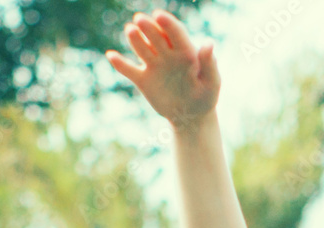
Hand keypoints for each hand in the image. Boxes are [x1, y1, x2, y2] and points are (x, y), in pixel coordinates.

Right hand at [106, 10, 219, 129]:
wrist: (191, 117)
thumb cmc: (205, 98)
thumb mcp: (212, 83)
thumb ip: (209, 64)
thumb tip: (208, 44)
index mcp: (184, 52)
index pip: (175, 33)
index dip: (168, 24)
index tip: (159, 15)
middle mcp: (167, 54)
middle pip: (156, 37)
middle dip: (148, 27)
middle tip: (139, 20)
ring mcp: (154, 65)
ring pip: (142, 48)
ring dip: (135, 40)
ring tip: (130, 30)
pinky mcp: (143, 79)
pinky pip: (129, 70)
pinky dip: (120, 64)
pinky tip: (111, 56)